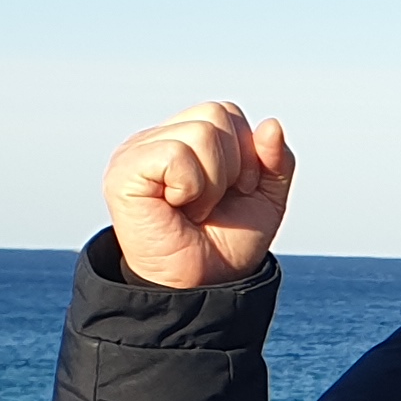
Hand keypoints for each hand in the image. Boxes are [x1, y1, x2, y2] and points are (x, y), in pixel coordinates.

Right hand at [104, 100, 292, 289]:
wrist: (201, 288)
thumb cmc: (225, 245)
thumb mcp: (265, 199)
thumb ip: (276, 161)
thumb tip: (272, 124)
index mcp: (184, 139)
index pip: (227, 112)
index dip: (246, 153)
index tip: (235, 192)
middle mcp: (157, 139)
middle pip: (217, 113)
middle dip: (231, 166)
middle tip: (212, 203)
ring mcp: (136, 152)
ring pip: (201, 132)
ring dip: (211, 182)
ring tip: (194, 209)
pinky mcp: (124, 171)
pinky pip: (177, 154)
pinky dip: (191, 187)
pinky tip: (176, 208)